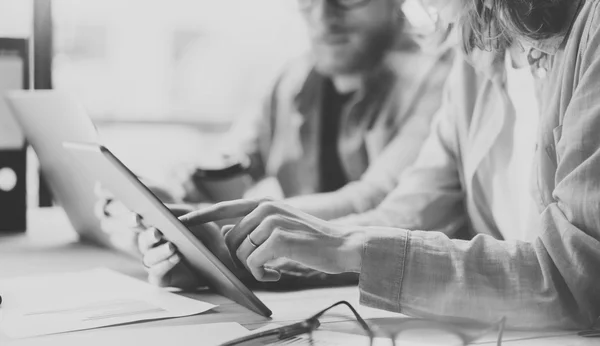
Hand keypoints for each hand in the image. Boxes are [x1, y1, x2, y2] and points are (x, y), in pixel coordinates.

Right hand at [138, 220, 250, 288]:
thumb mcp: (201, 222)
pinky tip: (176, 258)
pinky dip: (164, 265)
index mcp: (158, 228)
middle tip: (157, 233)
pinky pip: (156, 273)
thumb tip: (168, 214)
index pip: (139, 223)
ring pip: (148, 257)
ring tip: (172, 247)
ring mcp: (156, 263)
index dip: (133, 219)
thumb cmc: (208, 238)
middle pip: (142, 240)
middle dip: (148, 236)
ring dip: (159, 252)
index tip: (136, 216)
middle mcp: (152, 246)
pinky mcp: (161, 278)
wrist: (221, 262)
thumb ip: (186, 215)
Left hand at [179, 198, 365, 281]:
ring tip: (272, 271)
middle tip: (260, 268)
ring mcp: (272, 221)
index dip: (201, 215)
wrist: (343, 246)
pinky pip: (254, 264)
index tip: (181, 221)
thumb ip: (254, 229)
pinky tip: (276, 275)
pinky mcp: (279, 238)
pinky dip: (262, 275)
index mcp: (264, 204)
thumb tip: (226, 237)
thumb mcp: (280, 228)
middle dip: (239, 259)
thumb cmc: (311, 241)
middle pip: (230, 240)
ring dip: (253, 269)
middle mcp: (266, 208)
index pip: (224, 208)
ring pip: (240, 253)